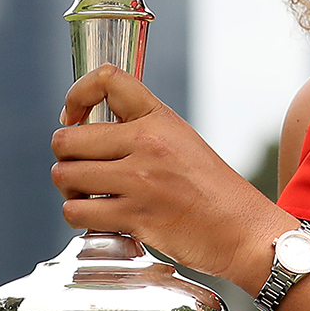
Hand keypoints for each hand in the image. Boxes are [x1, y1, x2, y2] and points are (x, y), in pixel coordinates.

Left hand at [52, 65, 292, 286]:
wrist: (244, 231)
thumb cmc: (214, 192)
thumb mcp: (183, 143)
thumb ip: (142, 133)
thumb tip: (86, 136)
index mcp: (161, 119)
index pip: (107, 79)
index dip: (76, 95)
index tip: (73, 118)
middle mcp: (148, 143)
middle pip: (67, 140)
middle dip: (66, 158)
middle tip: (82, 170)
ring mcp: (139, 181)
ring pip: (65, 176)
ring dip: (69, 190)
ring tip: (90, 196)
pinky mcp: (133, 217)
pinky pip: (76, 212)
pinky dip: (80, 217)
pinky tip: (100, 218)